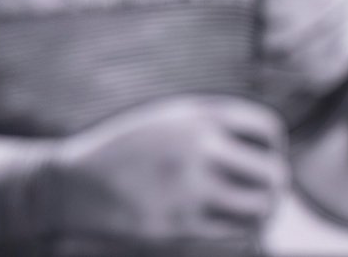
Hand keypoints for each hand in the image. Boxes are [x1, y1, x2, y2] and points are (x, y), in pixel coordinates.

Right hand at [40, 95, 288, 243]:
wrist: (73, 185)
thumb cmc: (124, 153)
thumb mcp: (163, 121)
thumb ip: (210, 126)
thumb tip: (269, 152)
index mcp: (194, 115)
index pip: (267, 128)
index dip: (274, 147)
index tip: (262, 157)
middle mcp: (196, 147)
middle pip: (273, 172)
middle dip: (274, 184)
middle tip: (264, 192)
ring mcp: (190, 187)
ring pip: (262, 206)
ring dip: (263, 210)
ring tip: (252, 211)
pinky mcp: (182, 224)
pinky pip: (237, 231)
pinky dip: (241, 229)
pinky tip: (229, 224)